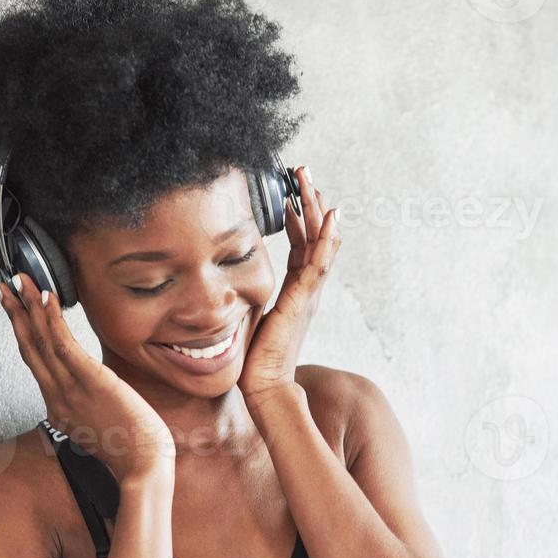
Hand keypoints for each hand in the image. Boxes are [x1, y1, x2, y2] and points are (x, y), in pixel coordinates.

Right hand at [0, 272, 175, 482]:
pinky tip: (47, 299)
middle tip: (2, 286)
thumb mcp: (97, 428)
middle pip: (29, 347)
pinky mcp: (92, 382)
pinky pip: (65, 346)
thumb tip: (88, 392)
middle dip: (14, 313)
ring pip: (42, 341)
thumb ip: (85, 408)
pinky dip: (53, 321)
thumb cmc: (129, 449)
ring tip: (20, 281)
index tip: (13, 309)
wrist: (143, 467)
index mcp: (57, 407)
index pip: (34, 361)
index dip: (21, 331)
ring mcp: (72, 390)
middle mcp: (57, 397)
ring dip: (28, 307)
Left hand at [239, 165, 341, 405]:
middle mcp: (307, 289)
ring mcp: (309, 294)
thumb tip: (228, 287)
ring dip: (317, 209)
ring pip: (320, 243)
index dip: (299, 219)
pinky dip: (326, 240)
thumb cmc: (254, 360)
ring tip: (310, 180)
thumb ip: (247, 298)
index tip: (292, 194)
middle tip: (304, 172)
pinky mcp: (304, 301)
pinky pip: (319, 264)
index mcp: (295, 292)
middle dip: (310, 203)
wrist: (263, 385)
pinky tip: (329, 218)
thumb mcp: (250, 317)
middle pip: (315, 237)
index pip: (301, 247)